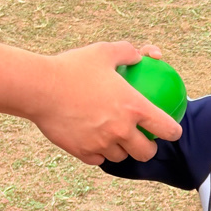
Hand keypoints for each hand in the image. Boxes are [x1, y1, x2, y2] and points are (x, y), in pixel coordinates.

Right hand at [31, 41, 182, 164]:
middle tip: (144, 141)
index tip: (171, 131)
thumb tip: (141, 55)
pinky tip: (95, 146)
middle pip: (146, 152)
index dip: (173, 132)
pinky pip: (97, 159)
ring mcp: (102, 143)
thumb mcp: (103, 52)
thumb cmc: (71, 67)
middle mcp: (122, 130)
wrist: (37, 87)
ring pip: (120, 156)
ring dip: (122, 150)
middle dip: (149, 149)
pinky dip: (98, 153)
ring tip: (118, 142)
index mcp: (134, 108)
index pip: (166, 128)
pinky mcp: (82, 151)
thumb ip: (127, 52)